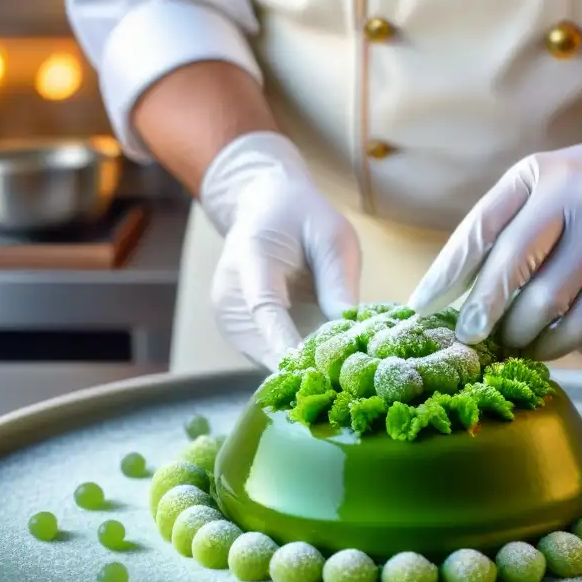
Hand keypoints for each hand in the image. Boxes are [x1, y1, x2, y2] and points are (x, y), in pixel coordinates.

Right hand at [200, 132, 360, 369]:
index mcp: (252, 258)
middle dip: (308, 363)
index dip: (287, 340)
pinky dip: (298, 361)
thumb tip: (349, 332)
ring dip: (305, 365)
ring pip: (269, 358)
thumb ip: (338, 281)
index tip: (311, 369)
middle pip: (266, 344)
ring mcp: (230, 318)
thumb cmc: (304, 220)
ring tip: (342, 361)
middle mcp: (230, 294)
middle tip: (350, 372)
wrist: (266, 209)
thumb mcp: (333, 237)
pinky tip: (325, 355)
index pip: (265, 307)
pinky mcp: (239, 334)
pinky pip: (270, 356)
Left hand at [408, 100, 581, 360]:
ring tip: (527, 348)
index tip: (427, 313)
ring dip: (540, 344)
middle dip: (496, 322)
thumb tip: (442, 296)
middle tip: (484, 343)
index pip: (484, 232)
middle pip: (525, 282)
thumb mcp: (538, 183)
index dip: (450, 278)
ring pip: (568, 315)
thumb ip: (493, 228)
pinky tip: (574, 343)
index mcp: (543, 176)